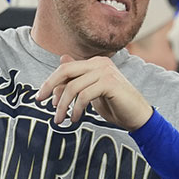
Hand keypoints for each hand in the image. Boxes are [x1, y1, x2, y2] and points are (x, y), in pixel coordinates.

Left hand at [36, 56, 152, 130]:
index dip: (51, 82)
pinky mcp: (110, 83)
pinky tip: (76, 118)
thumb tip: (62, 59)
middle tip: (41, 102)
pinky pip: (84, 95)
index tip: (41, 97)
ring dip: (63, 105)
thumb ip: (78, 78)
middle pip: (66, 71)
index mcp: (95, 62)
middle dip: (50, 87)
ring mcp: (105, 71)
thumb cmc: (115, 105)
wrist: (137, 116)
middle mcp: (100, 63)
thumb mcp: (91, 92)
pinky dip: (76, 108)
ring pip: (73, 86)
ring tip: (61, 119)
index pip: (65, 68)